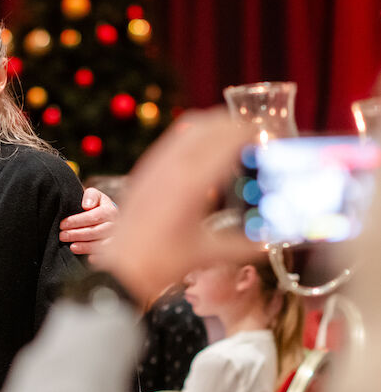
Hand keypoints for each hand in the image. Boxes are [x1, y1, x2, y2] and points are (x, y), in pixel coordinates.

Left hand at [59, 188, 117, 261]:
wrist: (107, 217)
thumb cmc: (97, 206)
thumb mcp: (94, 195)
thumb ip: (90, 196)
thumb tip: (87, 205)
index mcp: (110, 211)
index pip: (94, 216)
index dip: (77, 221)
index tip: (62, 224)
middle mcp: (116, 225)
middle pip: (96, 231)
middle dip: (77, 234)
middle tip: (62, 236)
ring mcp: (116, 238)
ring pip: (102, 244)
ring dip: (86, 246)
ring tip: (72, 247)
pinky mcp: (115, 250)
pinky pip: (109, 255)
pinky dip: (99, 257)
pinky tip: (89, 259)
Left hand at [97, 108, 260, 303]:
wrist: (119, 267)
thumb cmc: (161, 263)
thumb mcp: (207, 254)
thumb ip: (244, 246)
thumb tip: (271, 242)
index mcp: (191, 183)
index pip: (227, 139)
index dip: (251, 133)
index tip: (268, 141)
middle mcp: (172, 167)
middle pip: (210, 124)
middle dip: (236, 126)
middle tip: (255, 140)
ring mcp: (155, 165)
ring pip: (190, 127)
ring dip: (215, 128)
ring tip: (233, 144)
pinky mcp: (145, 170)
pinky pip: (175, 140)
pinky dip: (196, 138)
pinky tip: (206, 158)